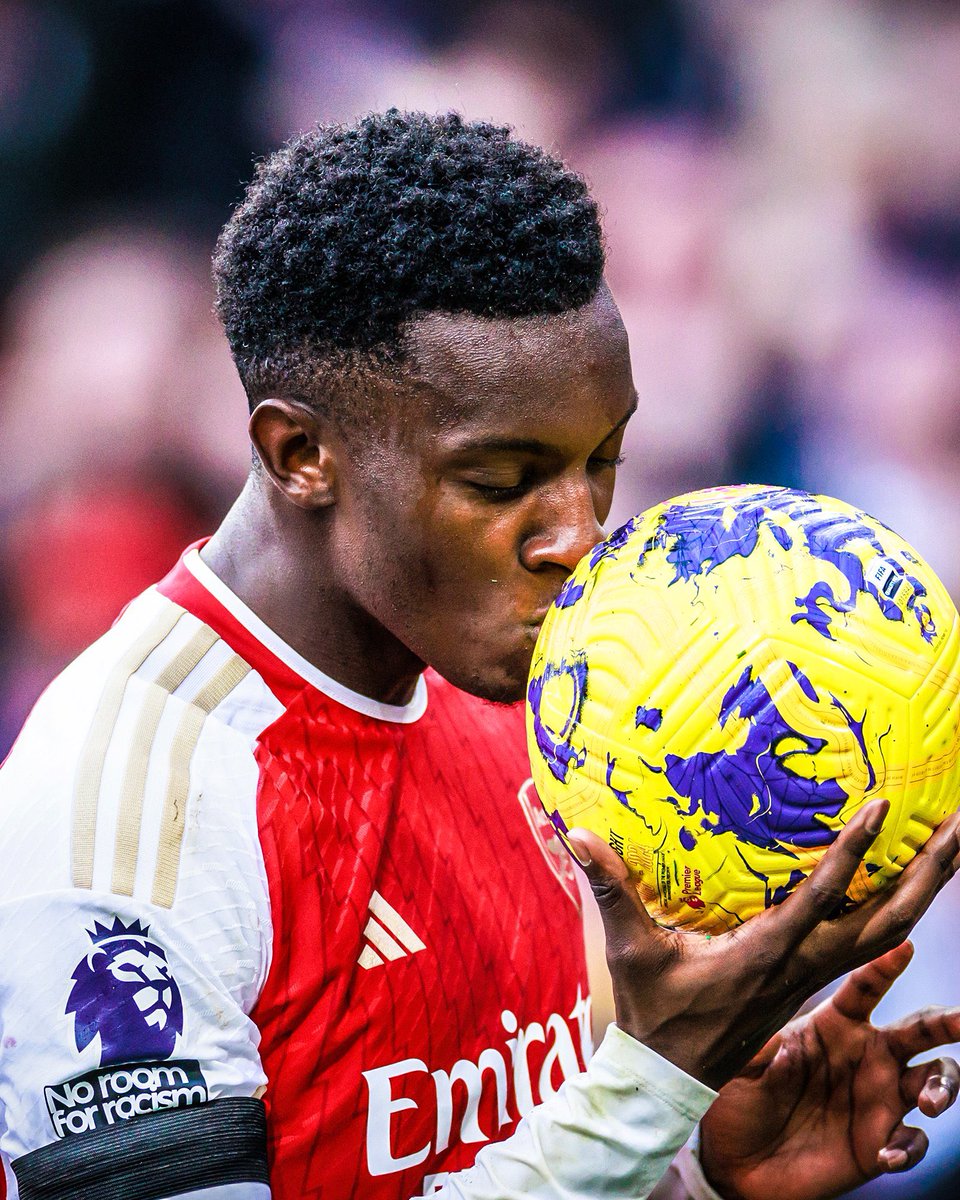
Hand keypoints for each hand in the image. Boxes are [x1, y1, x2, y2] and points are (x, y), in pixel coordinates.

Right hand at [568, 800, 959, 1089]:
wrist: (674, 1076)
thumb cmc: (656, 1014)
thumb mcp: (631, 953)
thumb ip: (610, 891)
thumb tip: (578, 836)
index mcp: (766, 954)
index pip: (820, 899)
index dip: (852, 854)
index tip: (882, 809)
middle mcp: (804, 963)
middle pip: (889, 917)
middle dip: (931, 870)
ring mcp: (816, 974)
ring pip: (891, 928)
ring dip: (928, 884)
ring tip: (956, 837)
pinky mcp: (813, 977)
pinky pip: (871, 938)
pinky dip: (900, 903)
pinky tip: (911, 877)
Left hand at [698, 941, 959, 1199]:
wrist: (741, 1162)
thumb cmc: (739, 1100)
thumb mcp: (741, 1067)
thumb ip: (757, 1046)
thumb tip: (763, 1025)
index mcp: (834, 1025)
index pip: (865, 988)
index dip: (885, 966)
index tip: (905, 945)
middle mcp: (865, 1054)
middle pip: (918, 1030)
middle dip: (948, 1021)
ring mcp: (877, 1097)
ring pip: (934, 1079)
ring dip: (943, 1087)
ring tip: (928, 1103)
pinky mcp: (880, 1141)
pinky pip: (913, 1141)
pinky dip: (907, 1148)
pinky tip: (885, 1156)